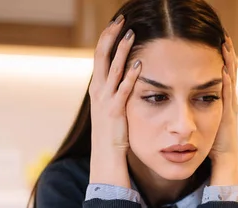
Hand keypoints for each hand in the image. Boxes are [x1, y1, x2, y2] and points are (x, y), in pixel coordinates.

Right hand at [88, 15, 141, 186]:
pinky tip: (140, 65)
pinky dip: (130, 77)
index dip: (108, 38)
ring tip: (132, 33)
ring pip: (112, 69)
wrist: (106, 158)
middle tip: (121, 19)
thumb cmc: (112, 135)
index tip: (118, 23)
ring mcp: (105, 101)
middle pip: (101, 55)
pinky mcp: (114, 112)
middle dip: (111, 35)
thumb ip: (116, 92)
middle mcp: (98, 91)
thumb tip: (126, 76)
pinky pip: (122, 91)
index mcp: (97, 88)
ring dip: (122, 50)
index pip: (100, 56)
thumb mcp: (111, 108)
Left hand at [209, 35, 237, 185]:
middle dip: (226, 56)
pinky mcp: (229, 118)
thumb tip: (179, 104)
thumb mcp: (201, 125)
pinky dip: (226, 84)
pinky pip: (228, 97)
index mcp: (220, 104)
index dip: (220, 60)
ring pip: (231, 81)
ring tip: (225, 45)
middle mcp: (228, 103)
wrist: (222, 164)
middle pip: (229, 74)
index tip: (215, 44)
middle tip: (222, 36)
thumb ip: (194, 112)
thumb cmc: (209, 148)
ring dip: (228, 63)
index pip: (221, 77)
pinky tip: (222, 71)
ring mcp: (230, 110)